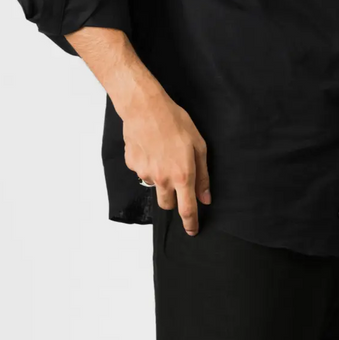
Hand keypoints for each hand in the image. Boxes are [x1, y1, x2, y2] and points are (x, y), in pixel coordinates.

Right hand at [120, 90, 210, 233]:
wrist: (145, 108)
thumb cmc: (175, 123)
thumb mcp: (199, 146)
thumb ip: (202, 176)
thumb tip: (205, 198)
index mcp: (182, 176)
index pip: (187, 209)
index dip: (190, 223)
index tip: (192, 231)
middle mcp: (162, 179)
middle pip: (167, 204)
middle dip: (173, 199)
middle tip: (177, 179)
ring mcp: (145, 173)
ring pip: (154, 186)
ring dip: (160, 179)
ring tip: (163, 154)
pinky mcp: (133, 165)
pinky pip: (142, 172)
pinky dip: (148, 165)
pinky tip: (151, 147)